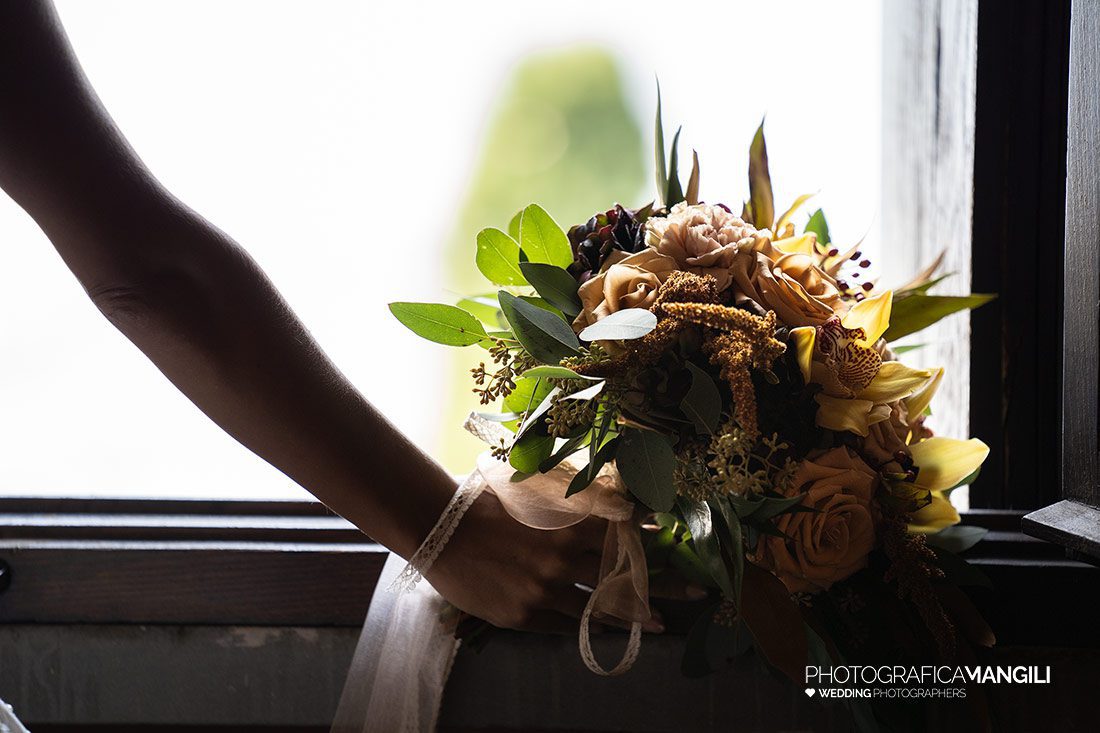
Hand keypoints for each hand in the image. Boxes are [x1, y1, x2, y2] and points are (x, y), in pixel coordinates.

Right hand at [425, 491, 701, 633]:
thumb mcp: (533, 489)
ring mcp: (544, 591)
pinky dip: (589, 626)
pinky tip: (608, 631)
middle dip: (663, 585)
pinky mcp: (526, 615)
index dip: (654, 541)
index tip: (682, 545)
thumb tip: (609, 494)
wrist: (440, 529)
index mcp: (566, 523)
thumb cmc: (487, 501)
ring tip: (660, 623)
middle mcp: (562, 559)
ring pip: (599, 609)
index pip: (624, 534)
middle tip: (698, 592)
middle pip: (623, 576)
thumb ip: (571, 496)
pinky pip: (567, 625)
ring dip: (633, 616)